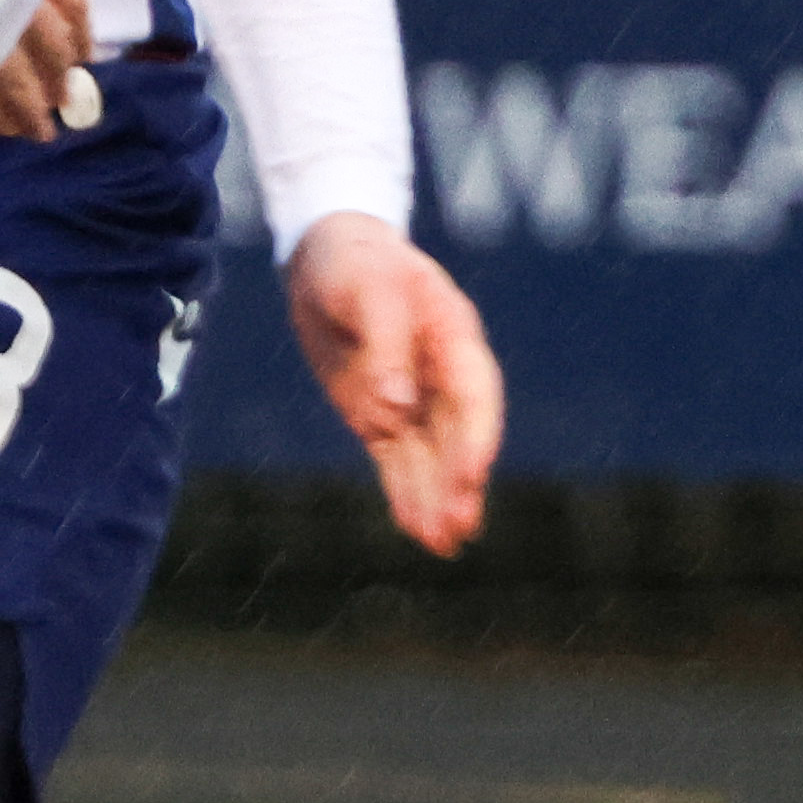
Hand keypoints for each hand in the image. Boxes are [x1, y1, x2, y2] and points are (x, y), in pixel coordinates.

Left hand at [287, 210, 500, 557]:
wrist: (325, 257)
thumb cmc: (354, 263)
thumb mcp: (366, 290)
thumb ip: (384, 344)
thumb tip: (395, 411)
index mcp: (453, 336)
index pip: (474, 395)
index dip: (476, 436)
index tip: (473, 474)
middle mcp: (442, 374)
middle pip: (458, 436)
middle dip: (459, 482)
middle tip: (458, 527)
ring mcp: (413, 397)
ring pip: (431, 457)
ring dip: (437, 499)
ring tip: (444, 545)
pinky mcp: (381, 416)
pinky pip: (399, 460)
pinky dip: (407, 494)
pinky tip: (418, 530)